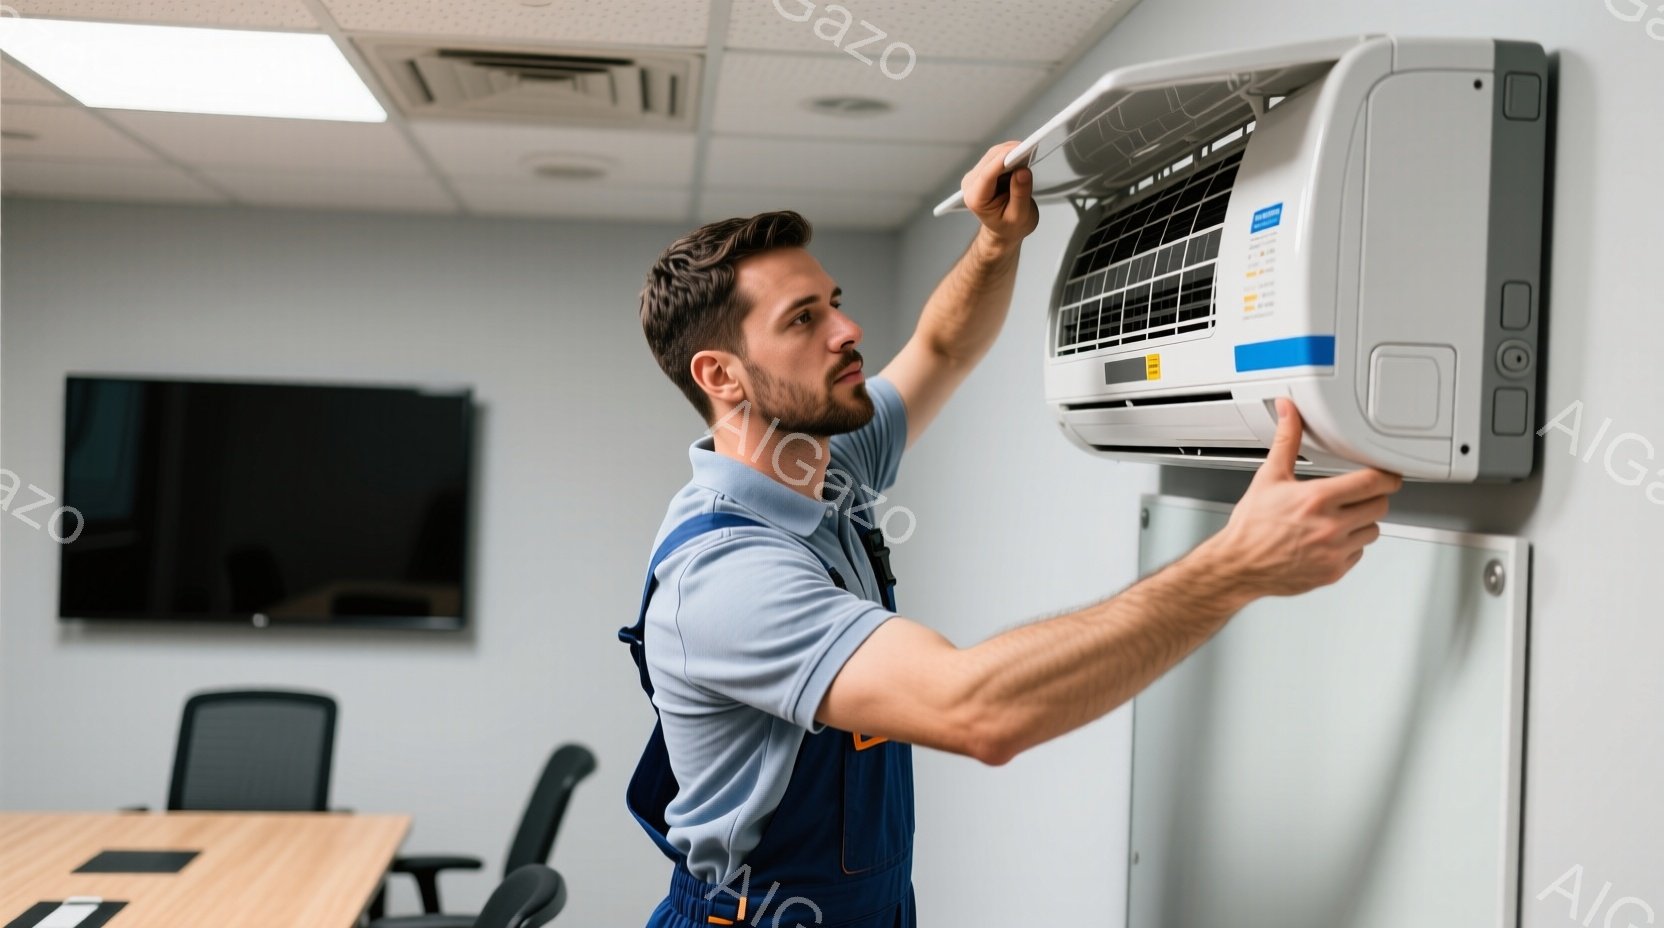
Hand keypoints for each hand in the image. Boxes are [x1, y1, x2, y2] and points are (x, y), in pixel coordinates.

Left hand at [962, 141, 1038, 249]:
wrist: (1004, 230)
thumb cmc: (1009, 227)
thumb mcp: (1020, 216)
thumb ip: (1020, 194)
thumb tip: (1022, 172)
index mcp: (976, 200)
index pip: (988, 175)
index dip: (1003, 160)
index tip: (1019, 150)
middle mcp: (971, 185)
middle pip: (991, 160)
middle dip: (1011, 153)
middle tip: (1030, 150)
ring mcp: (976, 176)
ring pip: (994, 154)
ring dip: (1012, 152)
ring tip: (1028, 156)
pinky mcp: (985, 170)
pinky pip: (998, 155)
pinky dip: (1011, 154)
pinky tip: (1021, 159)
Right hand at [1204, 398, 1403, 597]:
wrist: (1239, 565)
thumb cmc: (1251, 525)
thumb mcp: (1269, 477)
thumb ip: (1286, 441)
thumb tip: (1287, 410)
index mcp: (1317, 498)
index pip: (1373, 482)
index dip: (1387, 476)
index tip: (1387, 474)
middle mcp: (1330, 526)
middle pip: (1380, 506)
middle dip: (1372, 498)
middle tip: (1357, 495)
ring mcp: (1334, 551)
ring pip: (1372, 530)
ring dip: (1362, 523)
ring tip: (1339, 519)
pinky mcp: (1334, 571)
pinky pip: (1358, 553)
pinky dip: (1349, 546)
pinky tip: (1329, 540)